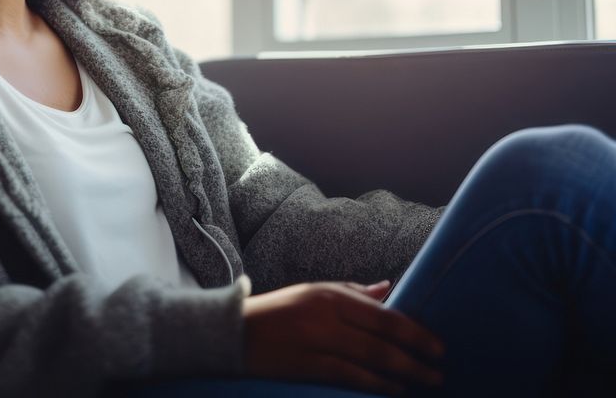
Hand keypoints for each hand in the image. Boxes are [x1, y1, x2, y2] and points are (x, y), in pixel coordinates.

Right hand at [241, 280, 445, 394]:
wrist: (237, 333)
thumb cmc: (279, 311)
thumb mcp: (314, 292)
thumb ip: (353, 293)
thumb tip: (389, 289)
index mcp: (329, 295)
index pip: (381, 313)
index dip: (413, 330)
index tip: (437, 343)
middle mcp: (326, 316)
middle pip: (382, 337)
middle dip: (416, 354)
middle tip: (440, 366)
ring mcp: (317, 342)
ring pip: (371, 359)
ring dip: (403, 372)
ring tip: (426, 380)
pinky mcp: (309, 367)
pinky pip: (351, 376)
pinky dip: (377, 384)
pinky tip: (395, 389)